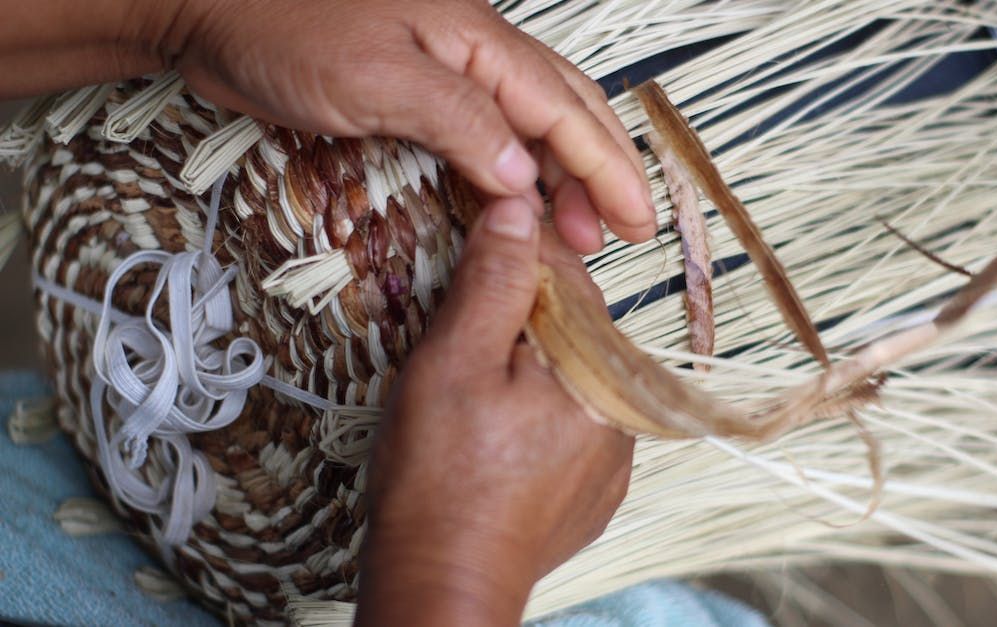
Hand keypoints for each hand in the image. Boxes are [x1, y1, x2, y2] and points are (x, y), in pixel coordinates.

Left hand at [168, 0, 654, 252]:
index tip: (635, 219)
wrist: (211, 10)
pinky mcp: (417, 94)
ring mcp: (448, 71)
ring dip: (564, 177)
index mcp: (479, 41)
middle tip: (623, 232)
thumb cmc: (285, 31)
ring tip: (582, 229)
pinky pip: (489, 134)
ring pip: (532, 123)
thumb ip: (460, 121)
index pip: (564, 110)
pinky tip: (520, 201)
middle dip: (602, 172)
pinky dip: (516, 171)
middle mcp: (475, 53)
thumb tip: (526, 174)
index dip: (606, 168)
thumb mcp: (379, 76)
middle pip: (565, 111)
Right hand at [356, 197, 634, 625]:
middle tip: (464, 327)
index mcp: (599, 369)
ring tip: (477, 388)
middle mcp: (624, 411)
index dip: (519, 256)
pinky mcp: (598, 491)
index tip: (482, 241)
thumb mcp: (454, 362)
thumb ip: (493, 283)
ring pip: (575, 377)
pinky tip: (498, 431)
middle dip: (523, 317)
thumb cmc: (441, 477)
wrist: (446, 582)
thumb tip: (519, 210)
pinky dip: (541, 414)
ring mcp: (616, 456)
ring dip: (534, 366)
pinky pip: (575, 425)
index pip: (569, 280)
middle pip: (575, 329)